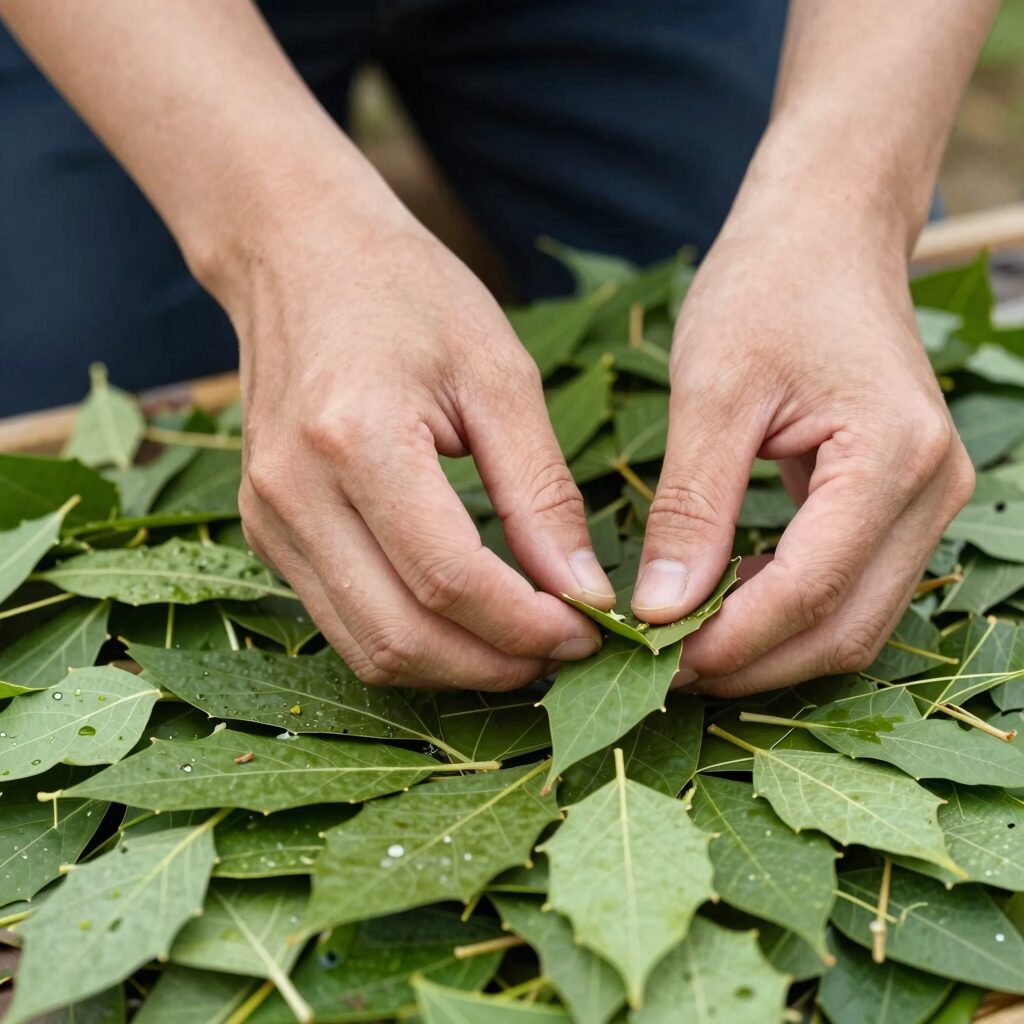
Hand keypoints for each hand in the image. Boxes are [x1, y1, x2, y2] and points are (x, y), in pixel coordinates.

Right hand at [223, 186, 612, 688]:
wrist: (299, 255)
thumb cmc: (408, 295)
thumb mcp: (498, 376)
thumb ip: (541, 493)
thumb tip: (584, 594)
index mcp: (355, 440)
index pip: (449, 580)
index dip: (528, 625)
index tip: (590, 631)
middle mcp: (294, 494)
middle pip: (399, 637)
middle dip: (494, 665)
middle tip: (563, 652)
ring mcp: (268, 519)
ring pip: (364, 647)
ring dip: (452, 667)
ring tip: (522, 645)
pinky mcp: (263, 531)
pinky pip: (339, 619)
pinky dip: (409, 638)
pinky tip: (464, 618)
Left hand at [632, 196, 974, 696]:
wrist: (825, 232)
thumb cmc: (767, 289)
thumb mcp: (713, 392)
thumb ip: (694, 508)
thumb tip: (661, 612)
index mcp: (892, 458)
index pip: (812, 591)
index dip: (731, 642)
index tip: (654, 660)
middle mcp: (932, 490)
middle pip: (845, 627)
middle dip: (752, 662)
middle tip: (662, 669)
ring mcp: (928, 499)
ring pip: (854, 619)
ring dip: (770, 646)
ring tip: (683, 643)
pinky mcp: (901, 500)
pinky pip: (851, 585)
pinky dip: (787, 609)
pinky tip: (724, 602)